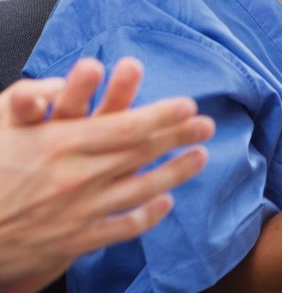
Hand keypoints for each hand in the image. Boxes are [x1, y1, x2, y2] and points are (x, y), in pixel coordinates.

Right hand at [0, 58, 214, 288]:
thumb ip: (29, 98)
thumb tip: (55, 84)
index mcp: (61, 144)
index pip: (126, 126)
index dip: (162, 115)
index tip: (189, 105)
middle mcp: (78, 177)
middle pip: (141, 153)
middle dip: (179, 137)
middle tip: (208, 124)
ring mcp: (79, 211)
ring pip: (140, 190)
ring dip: (175, 172)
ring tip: (200, 157)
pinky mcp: (74, 240)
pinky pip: (121, 227)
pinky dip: (147, 215)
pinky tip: (165, 202)